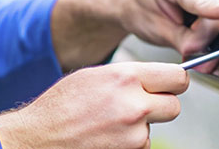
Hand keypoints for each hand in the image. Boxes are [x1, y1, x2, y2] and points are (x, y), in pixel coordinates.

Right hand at [0, 62, 188, 148]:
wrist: (41, 137)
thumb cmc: (62, 105)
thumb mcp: (96, 76)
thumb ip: (129, 76)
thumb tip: (156, 79)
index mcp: (126, 77)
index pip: (178, 77)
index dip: (175, 82)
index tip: (169, 85)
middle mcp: (134, 105)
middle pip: (175, 105)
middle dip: (162, 105)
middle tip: (142, 105)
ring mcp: (134, 134)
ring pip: (155, 127)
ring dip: (141, 126)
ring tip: (109, 122)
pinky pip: (142, 145)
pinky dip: (129, 142)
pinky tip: (106, 135)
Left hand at [51, 0, 218, 70]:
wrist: (132, 0)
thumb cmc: (139, 12)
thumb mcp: (157, 32)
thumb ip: (186, 43)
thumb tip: (210, 58)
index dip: (216, 8)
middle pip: (216, 8)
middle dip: (206, 35)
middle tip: (188, 48)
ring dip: (209, 30)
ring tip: (186, 33)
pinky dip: (211, 22)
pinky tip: (193, 25)